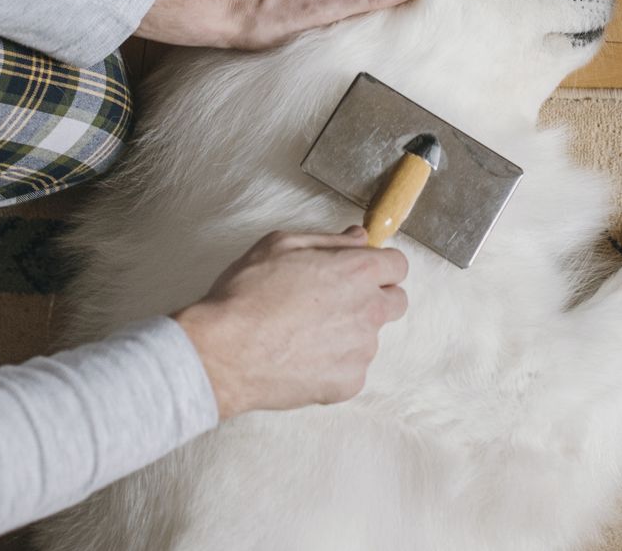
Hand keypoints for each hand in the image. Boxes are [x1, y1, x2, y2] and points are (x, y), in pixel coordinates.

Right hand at [172, 227, 408, 417]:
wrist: (222, 353)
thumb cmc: (245, 295)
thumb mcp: (281, 245)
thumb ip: (329, 240)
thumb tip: (358, 238)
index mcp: (358, 271)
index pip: (399, 265)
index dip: (380, 267)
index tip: (361, 272)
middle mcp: (369, 310)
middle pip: (396, 302)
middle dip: (375, 298)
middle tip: (336, 303)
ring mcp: (362, 350)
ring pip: (370, 338)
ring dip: (349, 334)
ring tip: (305, 334)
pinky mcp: (349, 383)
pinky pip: (352, 370)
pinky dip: (334, 366)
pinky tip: (302, 359)